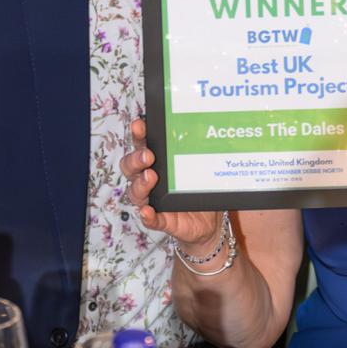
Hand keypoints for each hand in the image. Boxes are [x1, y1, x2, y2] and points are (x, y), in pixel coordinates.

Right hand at [122, 119, 222, 253]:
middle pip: (131, 168)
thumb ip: (201, 152)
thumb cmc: (199, 189)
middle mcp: (149, 180)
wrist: (209, 222)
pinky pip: (150, 219)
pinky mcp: (161, 220)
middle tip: (149, 156)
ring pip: (136, 192)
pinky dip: (147, 216)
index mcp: (156, 163)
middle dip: (136, 159)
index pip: (141, 146)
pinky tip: (148, 211)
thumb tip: (215, 130)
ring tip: (150, 177)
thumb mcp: (200, 168)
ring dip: (140, 184)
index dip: (138, 135)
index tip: (140, 125)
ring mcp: (153, 201)